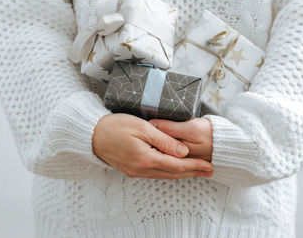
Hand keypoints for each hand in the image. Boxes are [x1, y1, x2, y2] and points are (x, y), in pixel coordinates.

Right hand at [92, 114, 212, 178]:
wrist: (93, 135)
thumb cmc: (115, 127)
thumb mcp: (142, 128)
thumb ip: (164, 140)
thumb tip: (183, 152)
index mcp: (145, 158)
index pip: (176, 165)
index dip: (194, 166)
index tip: (209, 166)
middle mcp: (141, 169)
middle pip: (172, 174)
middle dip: (192, 172)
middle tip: (209, 171)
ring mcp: (135, 172)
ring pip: (164, 175)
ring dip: (182, 174)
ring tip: (197, 171)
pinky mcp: (131, 170)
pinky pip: (155, 174)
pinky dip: (168, 172)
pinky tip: (175, 170)